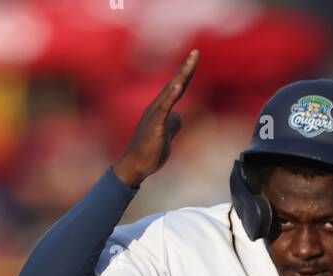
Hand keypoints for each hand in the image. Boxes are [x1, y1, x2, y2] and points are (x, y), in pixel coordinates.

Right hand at [112, 50, 198, 187]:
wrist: (136, 166)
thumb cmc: (149, 152)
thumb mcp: (166, 135)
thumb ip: (173, 123)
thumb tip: (180, 116)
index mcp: (161, 109)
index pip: (177, 88)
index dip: (186, 74)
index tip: (194, 59)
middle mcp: (157, 107)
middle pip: (175, 84)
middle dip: (186, 68)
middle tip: (196, 53)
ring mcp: (155, 115)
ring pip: (170, 92)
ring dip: (181, 77)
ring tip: (190, 63)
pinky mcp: (155, 125)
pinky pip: (164, 108)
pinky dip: (171, 96)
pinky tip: (179, 86)